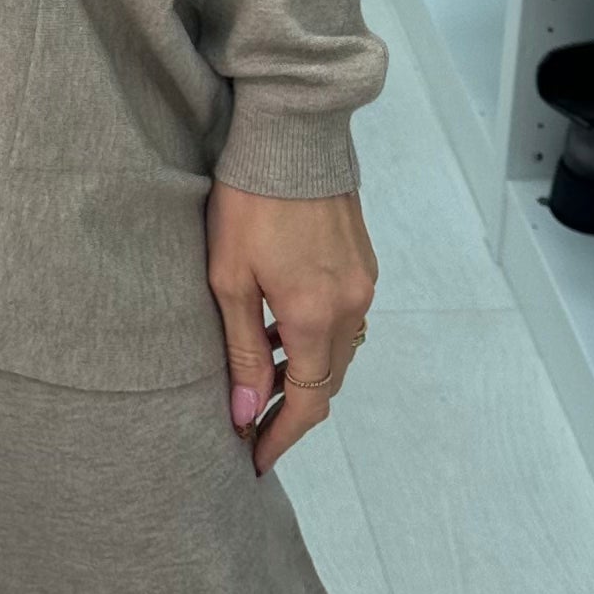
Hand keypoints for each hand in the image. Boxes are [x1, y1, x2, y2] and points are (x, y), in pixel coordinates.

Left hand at [206, 186, 377, 476]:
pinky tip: (282, 330)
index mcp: (315, 317)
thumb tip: (246, 411)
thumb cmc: (249, 202)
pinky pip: (345, 320)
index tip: (254, 458)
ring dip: (304, 372)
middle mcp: (351, 307)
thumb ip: (242, 350)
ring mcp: (363, 284)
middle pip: (328, 383)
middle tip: (252, 424)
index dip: (281, 436)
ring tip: (261, 379)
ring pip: (338, 352)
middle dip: (292, 410)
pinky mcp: (364, 263)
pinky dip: (316, 339)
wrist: (292, 136)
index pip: (307, 402)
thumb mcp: (230, 279)